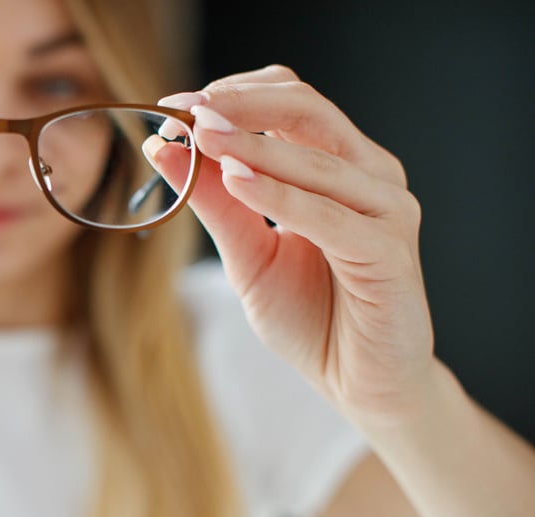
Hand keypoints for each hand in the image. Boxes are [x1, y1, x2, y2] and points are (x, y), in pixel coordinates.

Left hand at [152, 65, 434, 424]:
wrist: (358, 384)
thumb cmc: (310, 317)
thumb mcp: (246, 254)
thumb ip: (213, 201)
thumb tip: (163, 147)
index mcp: (335, 168)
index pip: (288, 103)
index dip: (231, 95)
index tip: (172, 104)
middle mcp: (368, 176)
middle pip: (307, 110)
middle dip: (240, 105)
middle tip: (185, 109)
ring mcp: (386, 210)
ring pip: (317, 158)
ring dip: (251, 144)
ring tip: (199, 137)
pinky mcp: (390, 251)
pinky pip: (329, 215)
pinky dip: (280, 195)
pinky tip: (237, 180)